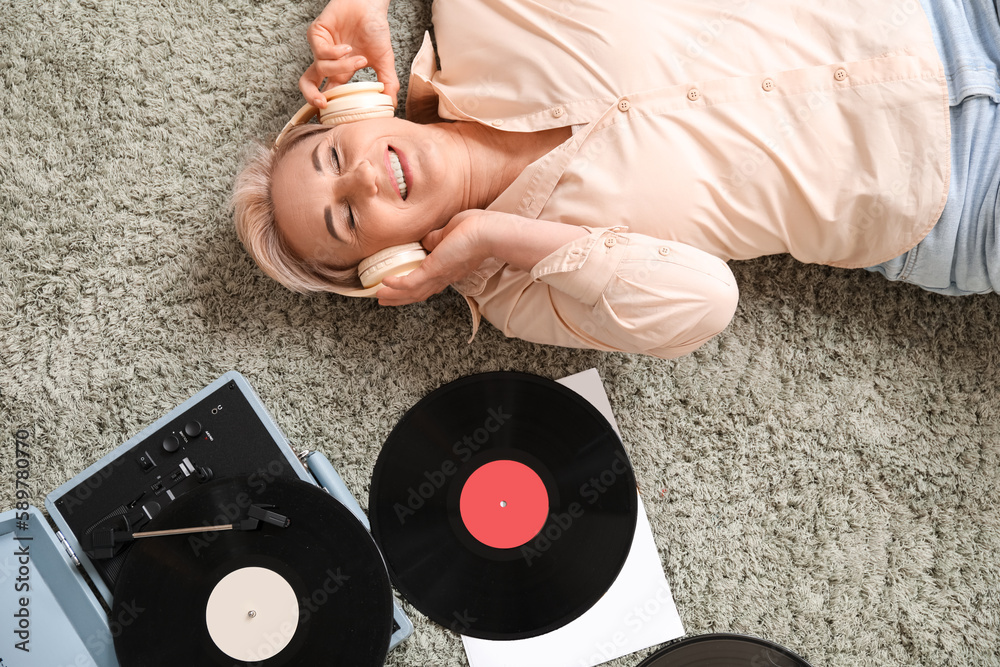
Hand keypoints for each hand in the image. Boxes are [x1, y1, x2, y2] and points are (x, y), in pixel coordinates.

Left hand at [298, 0, 399, 108]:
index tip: (330, 115)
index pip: (327, 92)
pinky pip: (320, 52)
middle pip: (309, 83)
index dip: (325, 104)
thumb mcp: (385, 61)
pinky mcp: (316, 34)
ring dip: (341, 67)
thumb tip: (391, 105)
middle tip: (322, 104)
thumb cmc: (376, 29)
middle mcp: (328, 61)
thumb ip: (387, 83)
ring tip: (358, 59)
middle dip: (311, 96)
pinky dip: (335, 53)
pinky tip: (347, 48)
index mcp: (341, 71)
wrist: (370, 5)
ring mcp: (321, 47)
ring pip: (321, 69)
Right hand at [376, 211, 493, 305]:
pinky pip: (410, 283)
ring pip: (412, 292)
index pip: (429, 282)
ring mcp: (438, 275)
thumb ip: (437, 238)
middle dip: (400, 298)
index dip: (414, 286)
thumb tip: (425, 241)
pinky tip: (385, 283)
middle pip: (418, 293)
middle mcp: (444, 276)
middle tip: (384, 300)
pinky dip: (397, 285)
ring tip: (379, 297)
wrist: (488, 232)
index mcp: (449, 269)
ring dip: (394, 296)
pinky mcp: (432, 271)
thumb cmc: (476, 228)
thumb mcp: (450, 231)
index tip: (402, 288)